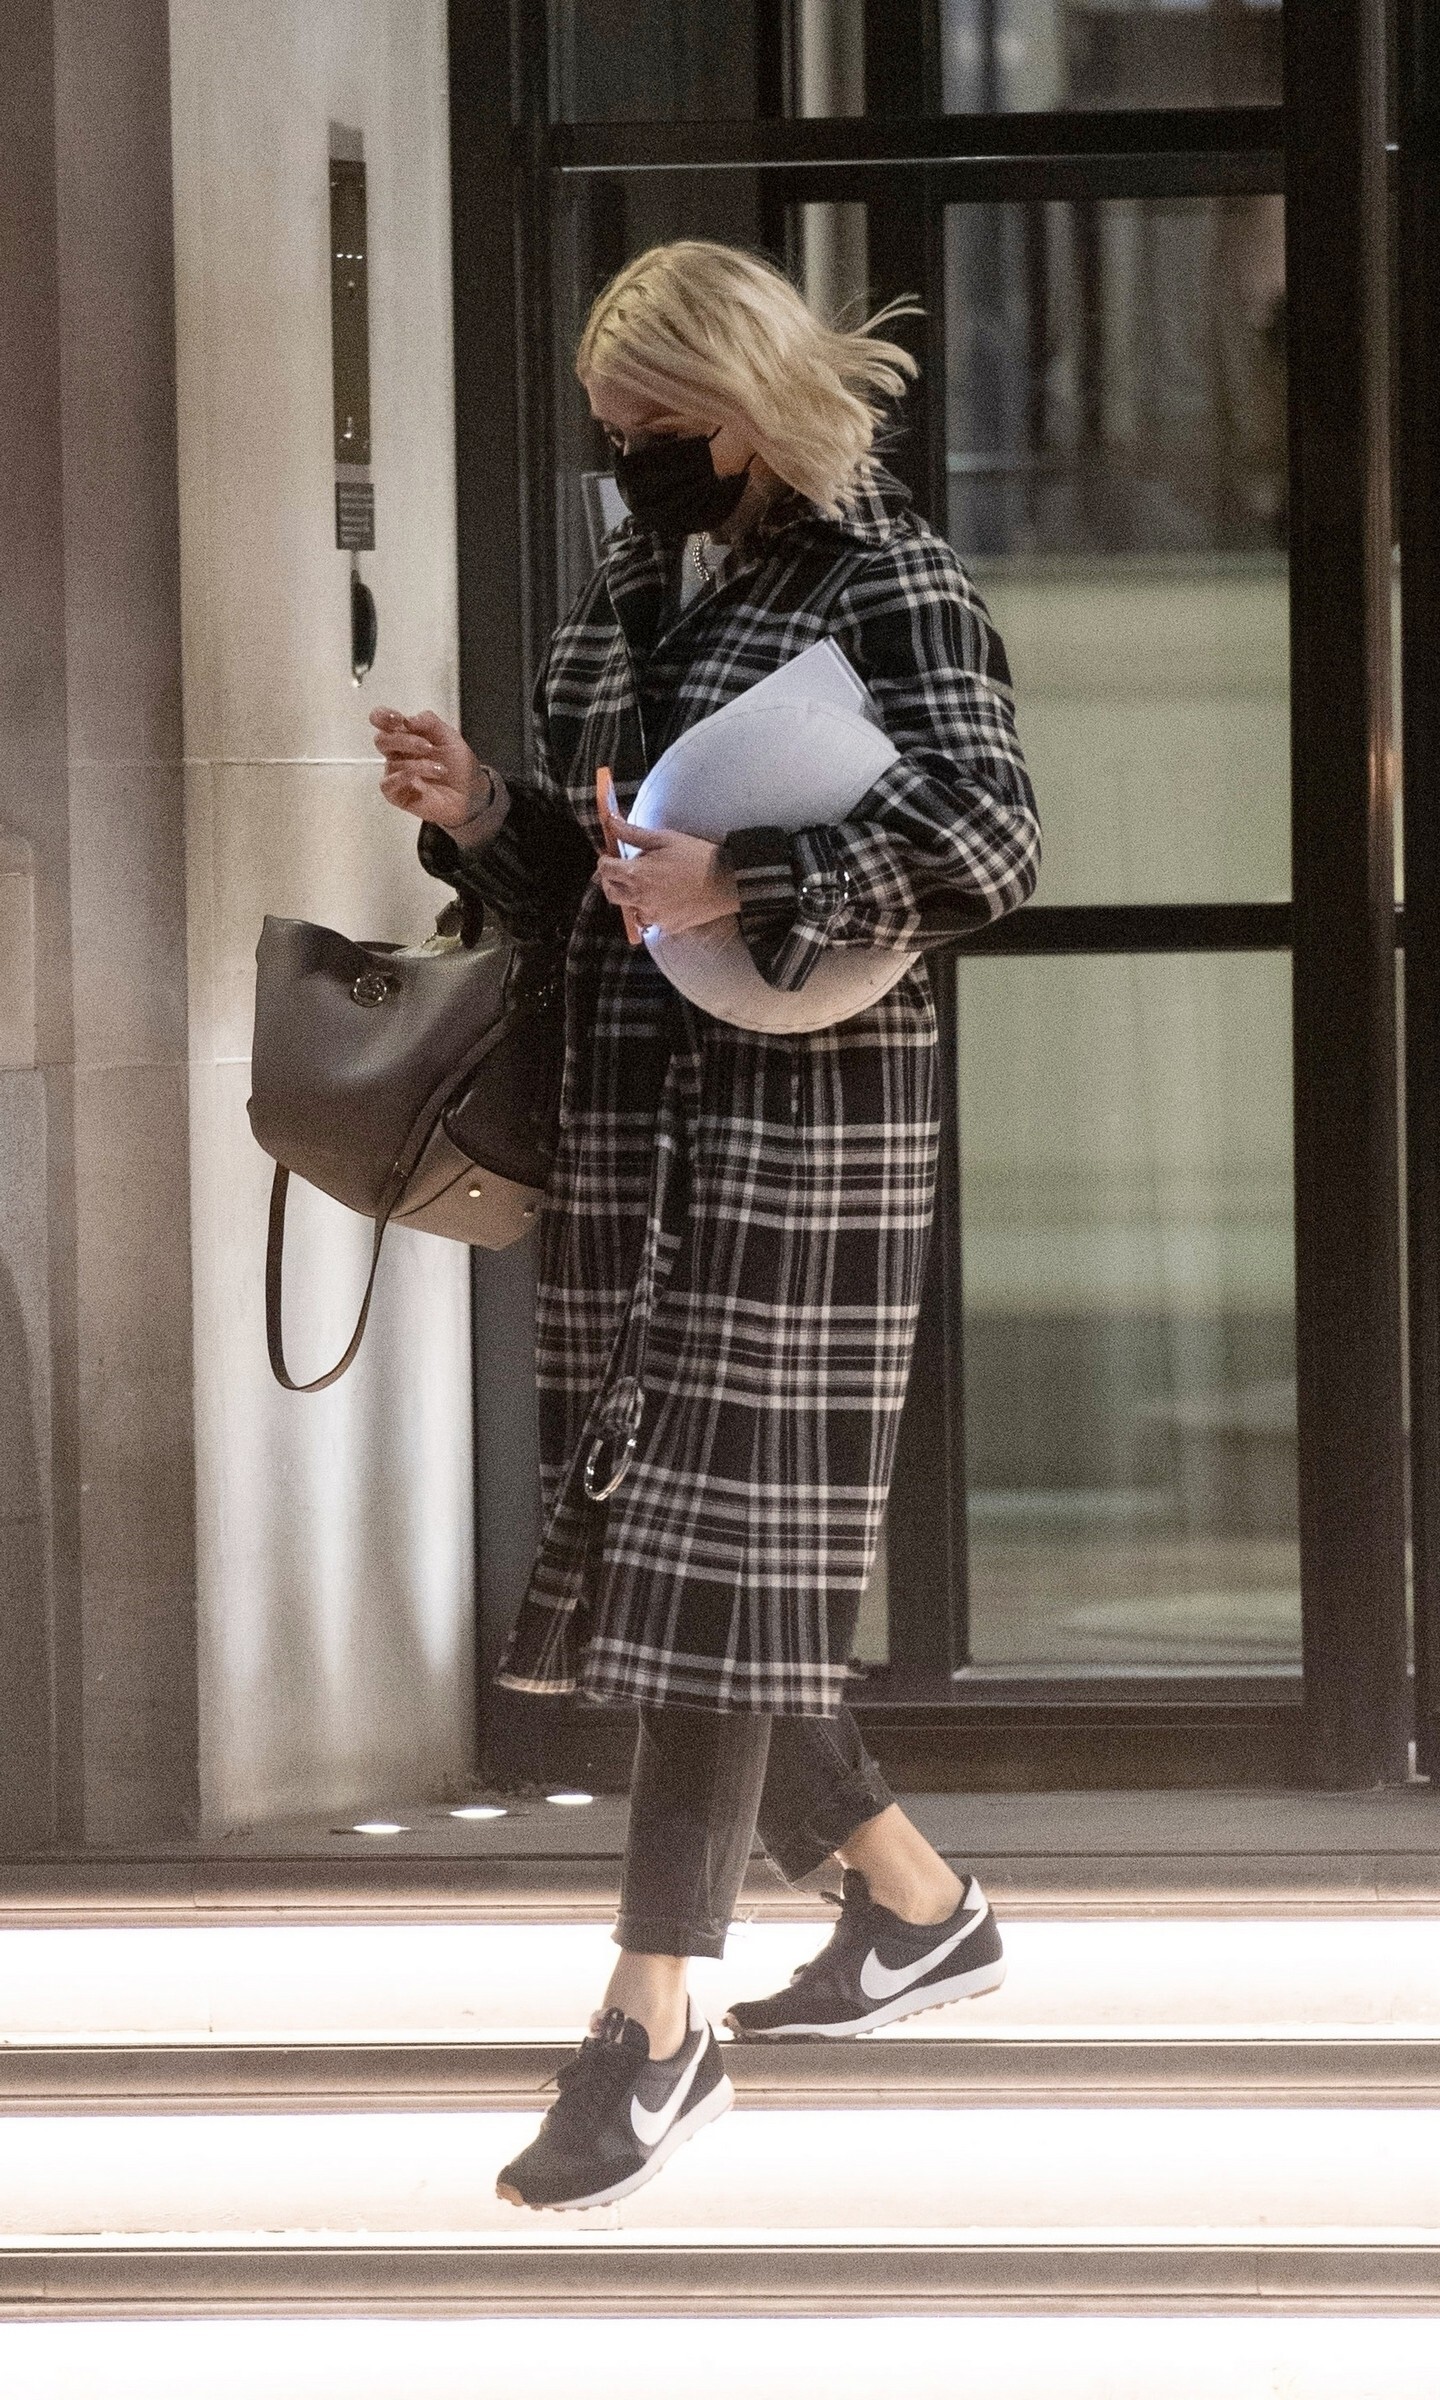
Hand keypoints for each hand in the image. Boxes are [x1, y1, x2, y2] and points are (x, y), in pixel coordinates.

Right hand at [369, 705, 497, 831]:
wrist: (470, 794)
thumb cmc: (458, 767)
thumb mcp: (449, 736)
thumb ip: (430, 722)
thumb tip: (409, 720)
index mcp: (407, 735)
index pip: (382, 721)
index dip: (382, 716)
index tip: (398, 719)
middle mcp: (398, 754)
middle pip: (382, 740)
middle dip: (405, 741)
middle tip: (428, 747)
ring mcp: (396, 774)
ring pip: (392, 763)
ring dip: (419, 764)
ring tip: (440, 769)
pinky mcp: (397, 794)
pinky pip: (387, 785)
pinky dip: (401, 778)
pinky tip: (416, 778)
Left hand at [594, 791, 740, 933]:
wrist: (726, 883)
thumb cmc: (696, 856)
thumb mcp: (664, 838)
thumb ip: (633, 833)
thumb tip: (610, 821)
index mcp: (637, 874)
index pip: (604, 869)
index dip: (604, 860)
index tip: (611, 856)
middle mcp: (640, 898)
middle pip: (610, 893)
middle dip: (611, 881)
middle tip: (622, 872)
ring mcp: (653, 915)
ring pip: (630, 909)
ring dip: (632, 898)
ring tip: (647, 886)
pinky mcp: (666, 926)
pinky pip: (650, 919)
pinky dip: (651, 910)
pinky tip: (665, 899)